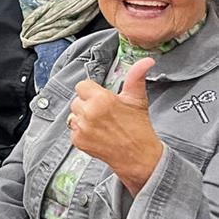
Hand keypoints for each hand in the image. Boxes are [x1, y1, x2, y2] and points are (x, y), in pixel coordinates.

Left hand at [68, 57, 162, 194]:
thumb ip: (136, 77)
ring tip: (101, 123)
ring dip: (83, 117)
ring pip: (73, 114)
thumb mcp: (137, 100)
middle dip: (88, 104)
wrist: (138, 156)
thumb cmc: (139, 128)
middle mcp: (88, 112)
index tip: (101, 97)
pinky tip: (97, 133)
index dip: (92, 91)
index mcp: (101, 99)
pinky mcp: (77, 140)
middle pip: (77, 99)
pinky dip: (81, 130)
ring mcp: (81, 127)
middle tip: (104, 112)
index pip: (82, 85)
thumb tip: (146, 61)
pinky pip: (73, 129)